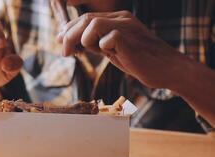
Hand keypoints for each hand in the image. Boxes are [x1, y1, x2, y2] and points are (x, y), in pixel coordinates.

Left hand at [57, 11, 186, 88]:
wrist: (165, 69)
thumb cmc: (138, 61)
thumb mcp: (113, 50)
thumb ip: (95, 44)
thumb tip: (71, 44)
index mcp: (117, 19)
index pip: (86, 18)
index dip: (69, 29)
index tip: (59, 40)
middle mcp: (121, 19)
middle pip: (86, 19)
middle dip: (69, 36)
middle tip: (65, 53)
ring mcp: (126, 27)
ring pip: (92, 24)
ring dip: (82, 41)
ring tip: (85, 54)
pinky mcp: (129, 39)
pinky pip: (106, 38)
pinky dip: (100, 47)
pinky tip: (106, 54)